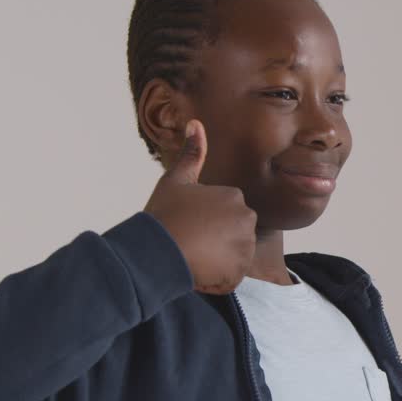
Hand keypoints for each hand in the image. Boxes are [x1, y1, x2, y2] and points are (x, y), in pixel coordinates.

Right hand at [143, 119, 257, 294]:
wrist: (155, 250)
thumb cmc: (163, 214)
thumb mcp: (175, 180)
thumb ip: (191, 154)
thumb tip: (196, 123)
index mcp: (235, 196)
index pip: (225, 215)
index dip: (205, 223)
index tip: (188, 225)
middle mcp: (246, 217)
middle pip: (232, 235)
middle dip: (215, 241)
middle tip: (190, 242)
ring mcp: (245, 245)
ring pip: (233, 255)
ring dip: (217, 260)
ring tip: (193, 256)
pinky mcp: (240, 270)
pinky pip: (231, 275)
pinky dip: (218, 277)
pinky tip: (199, 271)